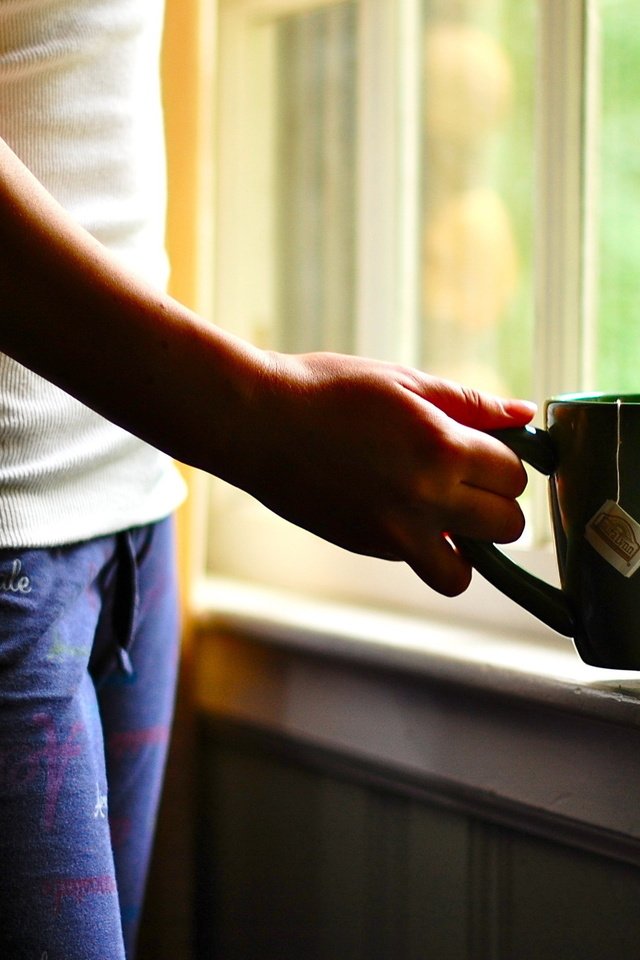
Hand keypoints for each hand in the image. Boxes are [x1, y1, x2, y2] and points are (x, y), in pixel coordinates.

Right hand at [234, 351, 535, 595]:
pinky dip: (420, 545)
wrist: (257, 422)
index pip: (515, 476)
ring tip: (441, 513)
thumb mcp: (403, 381)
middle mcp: (426, 499)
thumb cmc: (327, 390)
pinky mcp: (367, 548)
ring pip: (464, 572)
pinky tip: (394, 506)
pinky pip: (417, 563)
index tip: (486, 452)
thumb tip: (523, 415)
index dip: (506, 462)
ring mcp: (395, 532)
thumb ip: (469, 403)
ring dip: (465, 546)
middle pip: (507, 527)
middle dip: (496, 504)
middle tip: (468, 481)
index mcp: (442, 448)